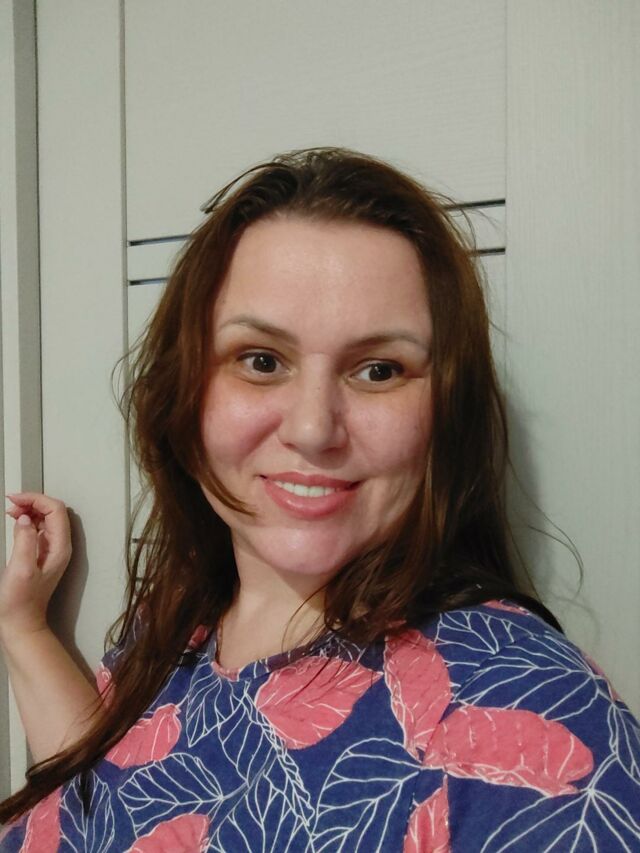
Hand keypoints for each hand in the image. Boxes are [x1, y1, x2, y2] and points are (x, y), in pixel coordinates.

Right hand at [0, 493, 71, 636]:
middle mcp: (59, 546)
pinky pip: (39, 528)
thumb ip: (25, 541)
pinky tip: (15, 520)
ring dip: (30, 509)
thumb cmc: (20, 602)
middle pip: (53, 511)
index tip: (15, 499)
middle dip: (33, 502)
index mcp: (59, 548)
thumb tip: (26, 518)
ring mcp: (51, 550)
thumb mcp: (21, 570)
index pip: (56, 511)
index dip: (36, 499)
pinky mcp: (41, 554)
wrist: (21, 623)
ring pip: (46, 518)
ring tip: (11, 509)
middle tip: (11, 503)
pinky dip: (28, 520)